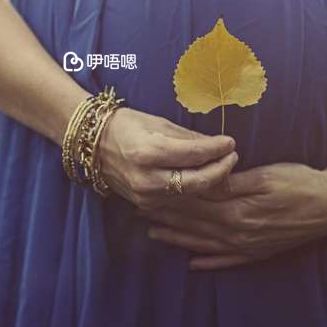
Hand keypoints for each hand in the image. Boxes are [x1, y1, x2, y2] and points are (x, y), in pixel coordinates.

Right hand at [98, 107, 238, 209]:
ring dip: (209, 181)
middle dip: (220, 170)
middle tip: (233, 157)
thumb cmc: (126, 125)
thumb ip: (190, 138)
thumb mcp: (158, 123)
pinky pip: (177, 199)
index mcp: (149, 152)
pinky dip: (193, 189)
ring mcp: (145, 195)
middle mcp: (147, 178)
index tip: (231, 142)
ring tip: (222, 166)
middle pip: (197, 181)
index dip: (217, 149)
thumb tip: (219, 145)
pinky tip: (203, 178)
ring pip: (190, 194)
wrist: (93, 144)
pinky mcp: (145, 203)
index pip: (195, 154)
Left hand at [136, 162, 326, 268]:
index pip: (193, 205)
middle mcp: (237, 232)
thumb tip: (203, 182)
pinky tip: (193, 264)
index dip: (169, 200)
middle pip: (194, 225)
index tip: (147, 193)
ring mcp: (248, 245)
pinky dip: (209, 262)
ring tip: (154, 234)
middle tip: (139, 212)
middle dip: (165, 218)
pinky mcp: (259, 251)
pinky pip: (227, 261)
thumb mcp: (263, 176)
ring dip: (178, 239)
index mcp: (236, 210)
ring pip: (205, 244)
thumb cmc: (298, 181)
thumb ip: (230, 182)